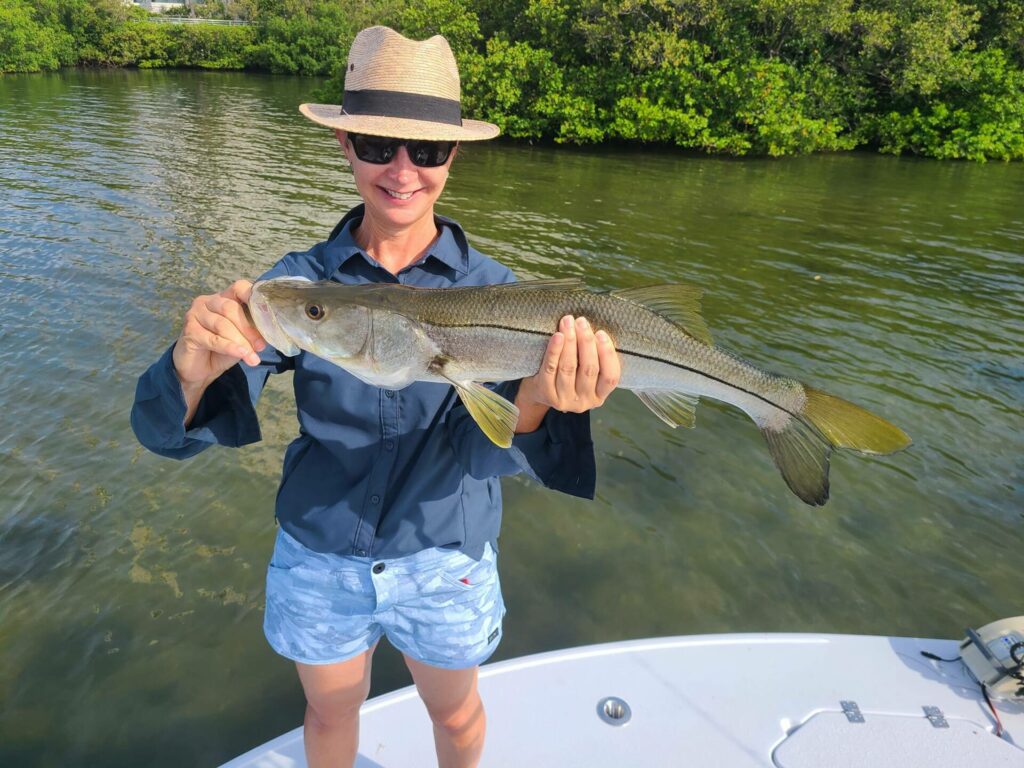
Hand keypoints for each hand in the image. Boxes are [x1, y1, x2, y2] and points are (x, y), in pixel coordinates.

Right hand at [172, 279, 265, 392]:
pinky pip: (213, 339)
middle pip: (230, 308)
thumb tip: (269, 331)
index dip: (252, 295)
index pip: (238, 288)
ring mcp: (195, 314)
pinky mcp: (190, 331)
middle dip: (248, 329)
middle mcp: (207, 302)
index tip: (267, 309)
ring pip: (222, 324)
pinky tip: (241, 354)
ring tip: (252, 356)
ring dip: (240, 341)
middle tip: (260, 346)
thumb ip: (252, 331)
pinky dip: (230, 347)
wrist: (200, 370)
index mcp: (223, 298)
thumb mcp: (241, 338)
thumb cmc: (222, 350)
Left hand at [515, 315, 620, 430]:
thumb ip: (593, 357)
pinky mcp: (547, 394)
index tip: (601, 333)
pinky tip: (557, 336)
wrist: (538, 391)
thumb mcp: (585, 372)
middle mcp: (584, 402)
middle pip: (589, 369)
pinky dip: (554, 351)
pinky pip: (550, 368)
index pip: (611, 377)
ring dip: (570, 342)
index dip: (607, 354)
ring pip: (569, 368)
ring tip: (568, 323)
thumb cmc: (567, 375)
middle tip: (582, 322)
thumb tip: (593, 329)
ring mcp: (565, 400)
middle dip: (586, 342)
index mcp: (599, 395)